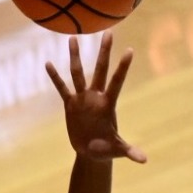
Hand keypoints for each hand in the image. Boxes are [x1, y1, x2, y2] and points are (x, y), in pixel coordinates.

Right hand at [45, 33, 144, 163]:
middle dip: (104, 52)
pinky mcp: (70, 104)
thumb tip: (143, 160)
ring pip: (78, 73)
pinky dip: (55, 77)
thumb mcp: (117, 150)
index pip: (116, 82)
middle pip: (100, 69)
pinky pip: (62, 88)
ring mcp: (82, 98)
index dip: (122, 68)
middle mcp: (96, 96)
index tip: (129, 51)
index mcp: (108, 104)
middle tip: (109, 32)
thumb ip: (129, 151)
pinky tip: (48, 64)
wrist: (92, 151)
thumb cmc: (106, 149)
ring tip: (73, 38)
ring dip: (76, 57)